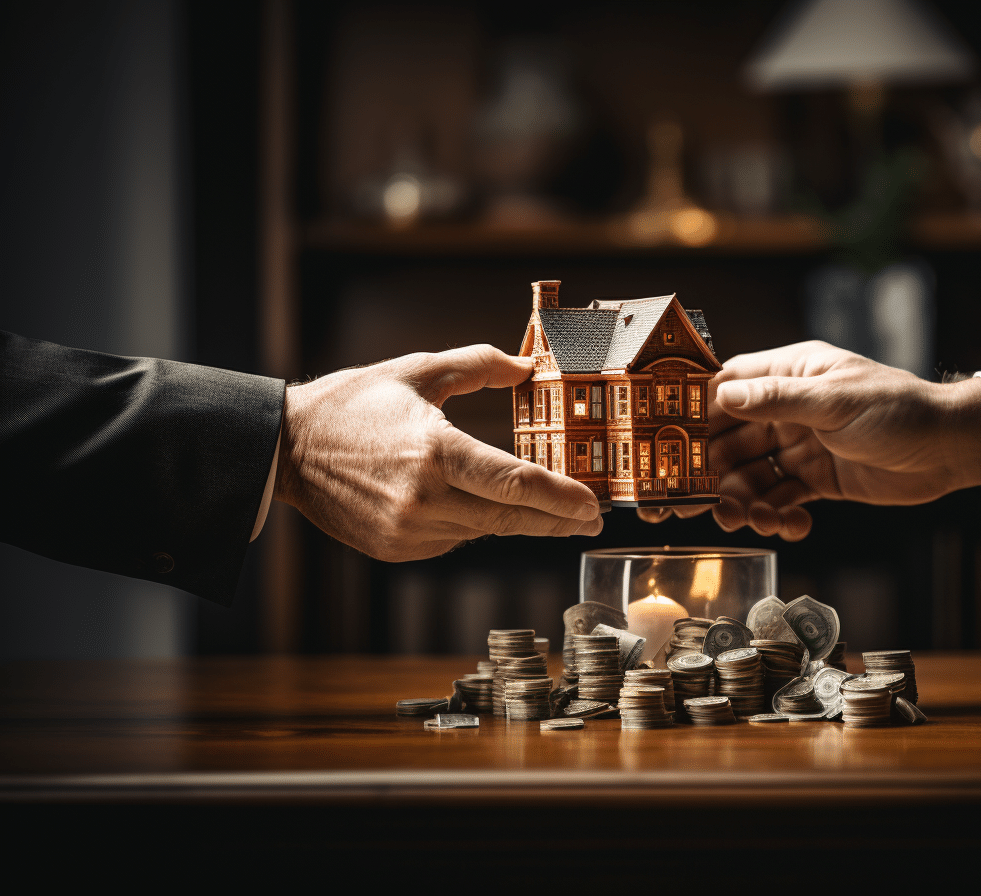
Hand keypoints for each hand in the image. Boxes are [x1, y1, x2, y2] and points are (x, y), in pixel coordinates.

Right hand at [275, 345, 601, 560]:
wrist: (285, 451)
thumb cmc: (351, 404)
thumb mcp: (418, 371)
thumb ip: (478, 365)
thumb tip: (527, 366)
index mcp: (435, 451)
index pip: (515, 483)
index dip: (561, 497)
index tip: (593, 505)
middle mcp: (425, 499)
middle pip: (510, 518)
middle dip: (557, 520)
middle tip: (590, 518)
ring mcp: (410, 530)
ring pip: (484, 532)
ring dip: (515, 521)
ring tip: (546, 510)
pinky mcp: (398, 550)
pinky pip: (454, 540)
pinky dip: (472, 525)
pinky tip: (477, 507)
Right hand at [637, 341, 980, 539]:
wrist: (952, 449)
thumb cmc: (900, 409)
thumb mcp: (835, 401)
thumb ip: (777, 401)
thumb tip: (721, 396)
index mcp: (791, 374)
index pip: (728, 388)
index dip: (694, 414)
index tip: (666, 441)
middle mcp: (790, 409)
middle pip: (731, 440)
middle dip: (713, 472)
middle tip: (697, 503)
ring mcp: (802, 446)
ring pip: (753, 476)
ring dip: (744, 501)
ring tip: (747, 523)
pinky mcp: (819, 480)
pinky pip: (782, 499)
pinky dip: (778, 516)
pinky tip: (788, 526)